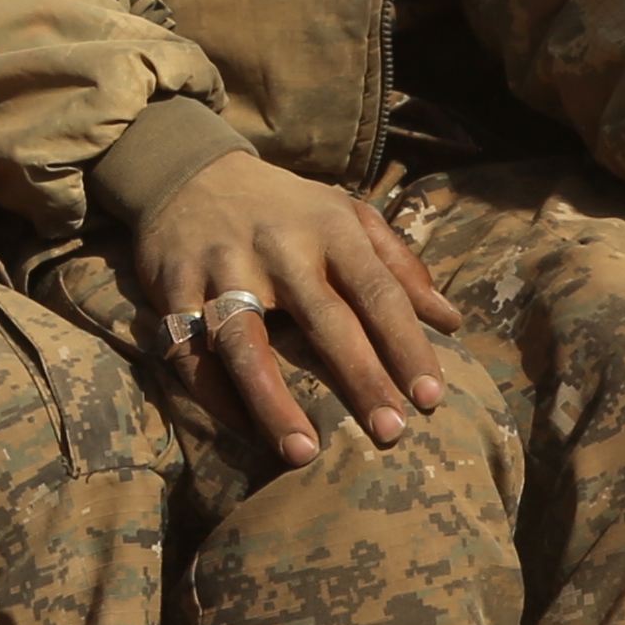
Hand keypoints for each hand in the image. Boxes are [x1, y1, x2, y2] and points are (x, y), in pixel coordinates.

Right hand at [132, 153, 463, 465]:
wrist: (191, 170)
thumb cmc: (286, 208)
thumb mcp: (346, 215)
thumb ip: (398, 266)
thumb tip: (452, 322)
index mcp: (329, 227)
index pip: (377, 290)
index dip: (405, 343)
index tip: (430, 397)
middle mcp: (277, 245)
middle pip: (323, 318)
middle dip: (359, 377)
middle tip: (389, 433)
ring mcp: (221, 266)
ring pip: (245, 342)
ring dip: (273, 401)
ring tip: (303, 453)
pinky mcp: (172, 287)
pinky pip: (189, 350)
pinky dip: (215, 395)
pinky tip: (243, 430)